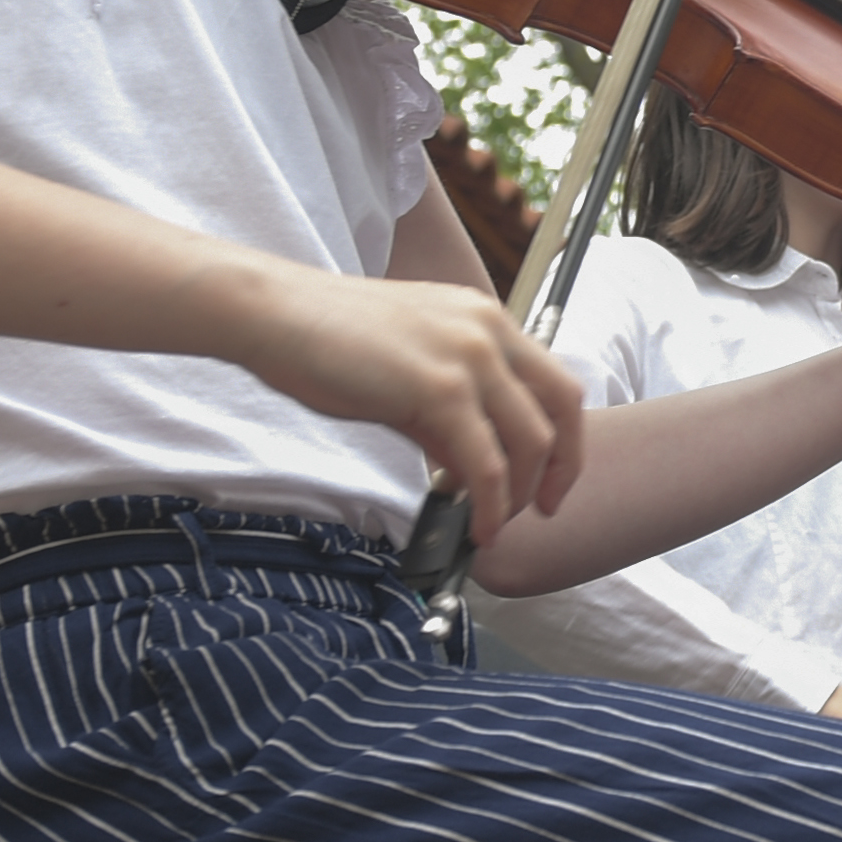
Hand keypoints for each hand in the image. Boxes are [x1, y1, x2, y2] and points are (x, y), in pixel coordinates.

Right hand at [232, 262, 587, 530]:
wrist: (276, 315)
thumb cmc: (327, 340)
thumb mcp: (408, 371)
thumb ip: (449, 416)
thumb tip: (470, 469)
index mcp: (484, 317)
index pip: (554, 381)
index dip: (564, 437)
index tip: (552, 476)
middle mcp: (488, 330)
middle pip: (562, 408)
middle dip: (561, 469)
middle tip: (542, 508)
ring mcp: (469, 358)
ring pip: (531, 442)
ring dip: (520, 495)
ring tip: (494, 524)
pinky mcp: (441, 391)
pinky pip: (487, 466)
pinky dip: (490, 506)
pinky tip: (476, 526)